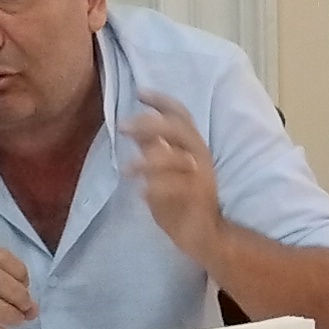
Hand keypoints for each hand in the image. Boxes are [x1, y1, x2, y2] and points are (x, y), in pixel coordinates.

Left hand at [121, 92, 224, 259]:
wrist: (206, 236)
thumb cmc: (182, 202)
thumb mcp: (163, 171)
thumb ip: (153, 148)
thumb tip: (135, 125)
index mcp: (192, 147)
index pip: (181, 115)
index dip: (162, 102)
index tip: (139, 92)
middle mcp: (199, 157)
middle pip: (180, 130)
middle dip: (151, 124)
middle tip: (122, 127)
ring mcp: (200, 178)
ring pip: (178, 158)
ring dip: (148, 161)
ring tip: (125, 170)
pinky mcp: (197, 199)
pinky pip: (177, 188)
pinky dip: (157, 187)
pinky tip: (140, 192)